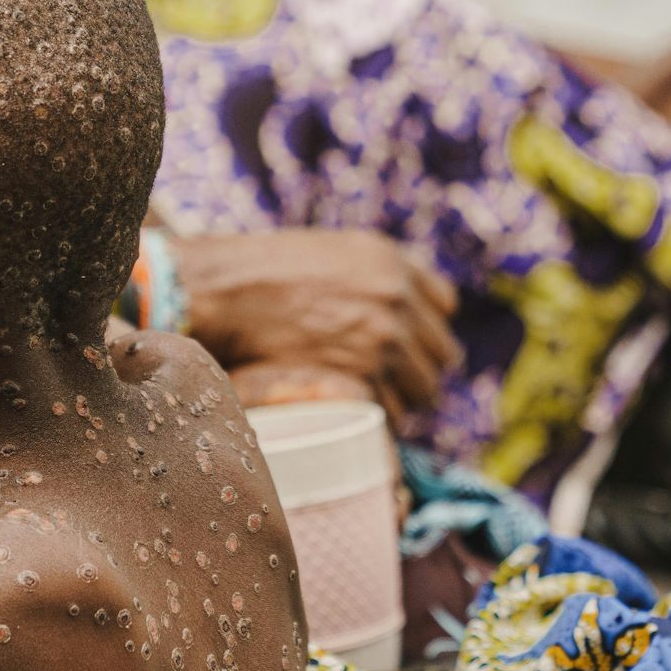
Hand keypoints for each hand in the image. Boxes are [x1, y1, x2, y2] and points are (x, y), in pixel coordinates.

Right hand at [172, 230, 459, 425]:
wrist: (227, 292)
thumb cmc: (266, 273)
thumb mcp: (336, 251)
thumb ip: (379, 273)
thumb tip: (405, 304)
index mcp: (396, 264)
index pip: (444, 306)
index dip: (422, 326)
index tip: (406, 340)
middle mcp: (398, 300)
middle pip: (442, 356)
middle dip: (417, 370)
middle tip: (387, 380)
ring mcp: (383, 341)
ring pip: (422, 392)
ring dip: (401, 400)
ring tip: (368, 403)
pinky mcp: (361, 377)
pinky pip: (391, 414)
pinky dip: (377, 420)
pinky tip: (356, 416)